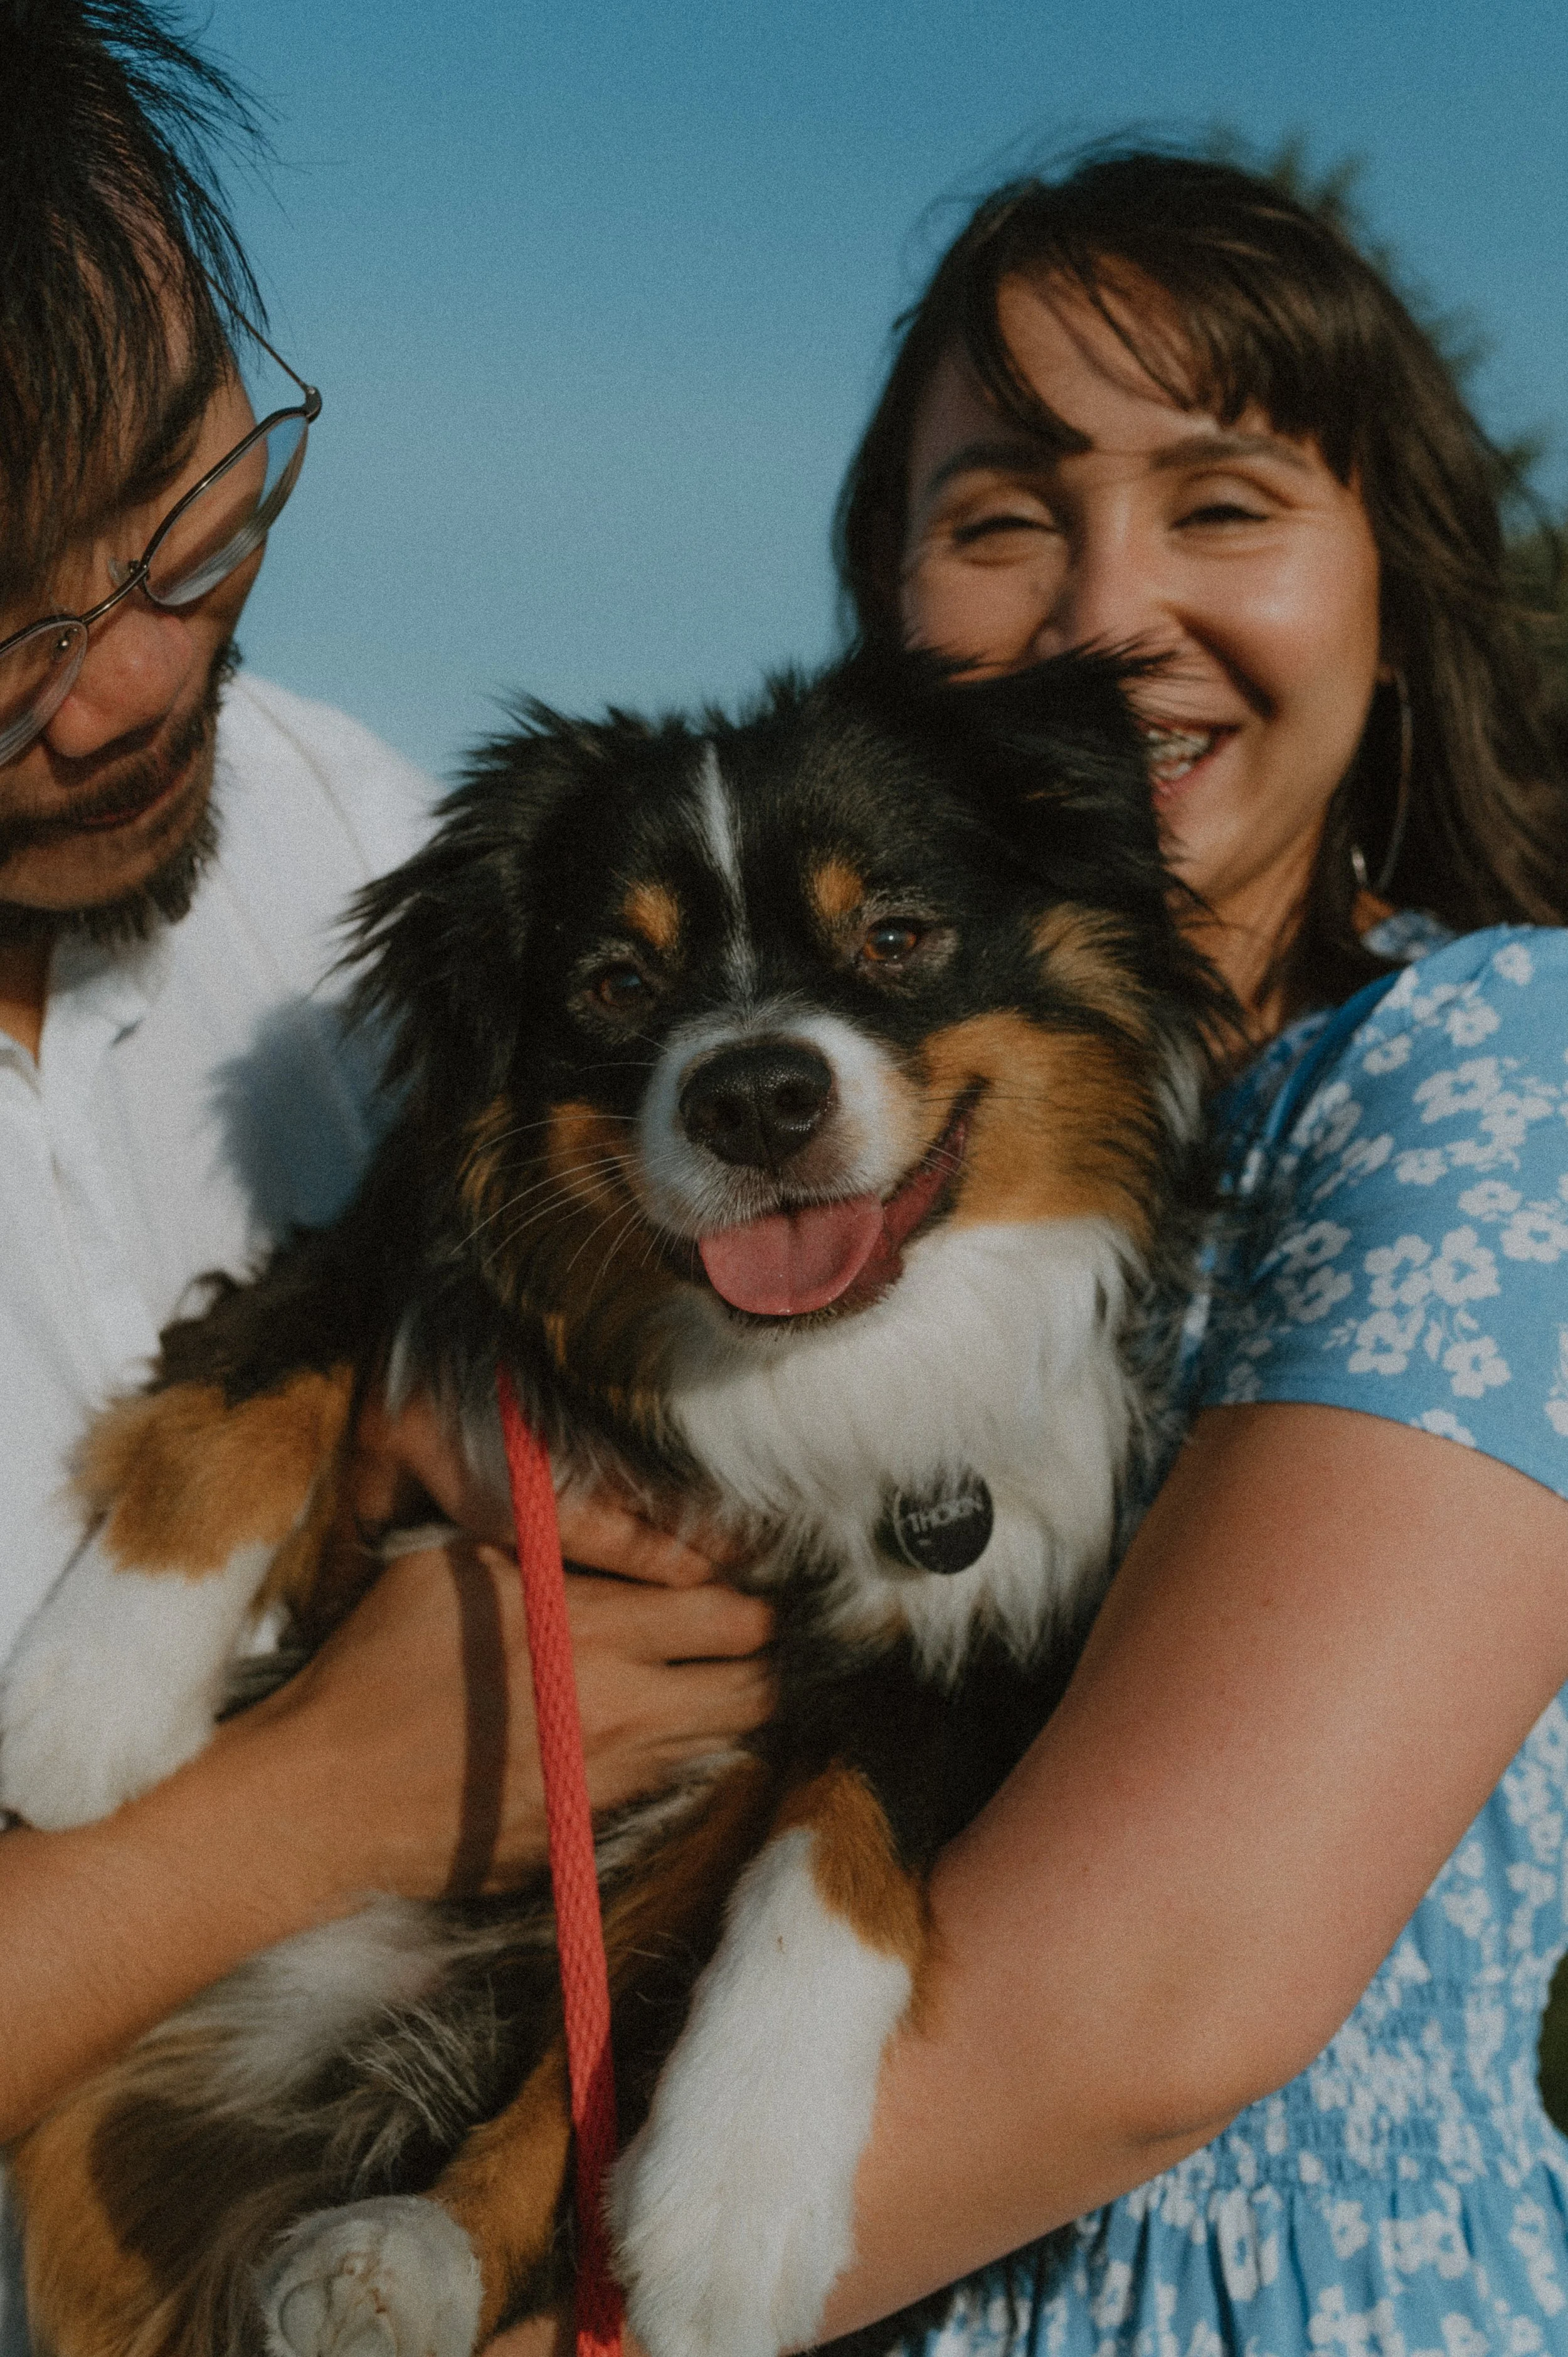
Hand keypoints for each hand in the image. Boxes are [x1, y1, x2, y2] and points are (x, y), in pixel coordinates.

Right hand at [225, 1397, 773, 1906]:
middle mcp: (618, 1713)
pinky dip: (665, 1755)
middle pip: (754, 1690)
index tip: (742, 1586)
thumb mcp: (459, 1570)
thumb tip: (633, 1541)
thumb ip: (556, 1555)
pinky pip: (663, 1787)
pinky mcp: (586, 1835)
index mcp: (590, 1632)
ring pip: (718, 1743)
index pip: (731, 1614)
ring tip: (691, 1679)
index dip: (750, 1598)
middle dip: (758, 1660)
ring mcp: (607, 1784)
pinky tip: (628, 1731)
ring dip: (716, 1710)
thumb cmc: (375, 1668)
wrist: (320, 1799)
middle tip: (739, 1639)